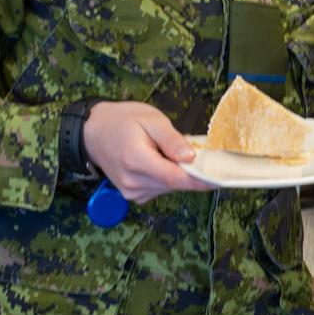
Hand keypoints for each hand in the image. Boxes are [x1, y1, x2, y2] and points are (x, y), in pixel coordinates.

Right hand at [82, 100, 213, 199]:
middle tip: (199, 154)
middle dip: (191, 172)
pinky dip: (166, 177)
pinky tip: (159, 161)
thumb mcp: (150, 119)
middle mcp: (133, 181)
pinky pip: (160, 189)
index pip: (175, 178)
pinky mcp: (133, 195)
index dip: (201, 180)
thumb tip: (191, 156)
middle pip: (175, 184)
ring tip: (169, 152)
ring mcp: (132, 192)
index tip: (222, 178)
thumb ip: (172, 139)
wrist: (91, 132)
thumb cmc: (121, 121)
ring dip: (177, 173)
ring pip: (169, 188)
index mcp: (137, 160)